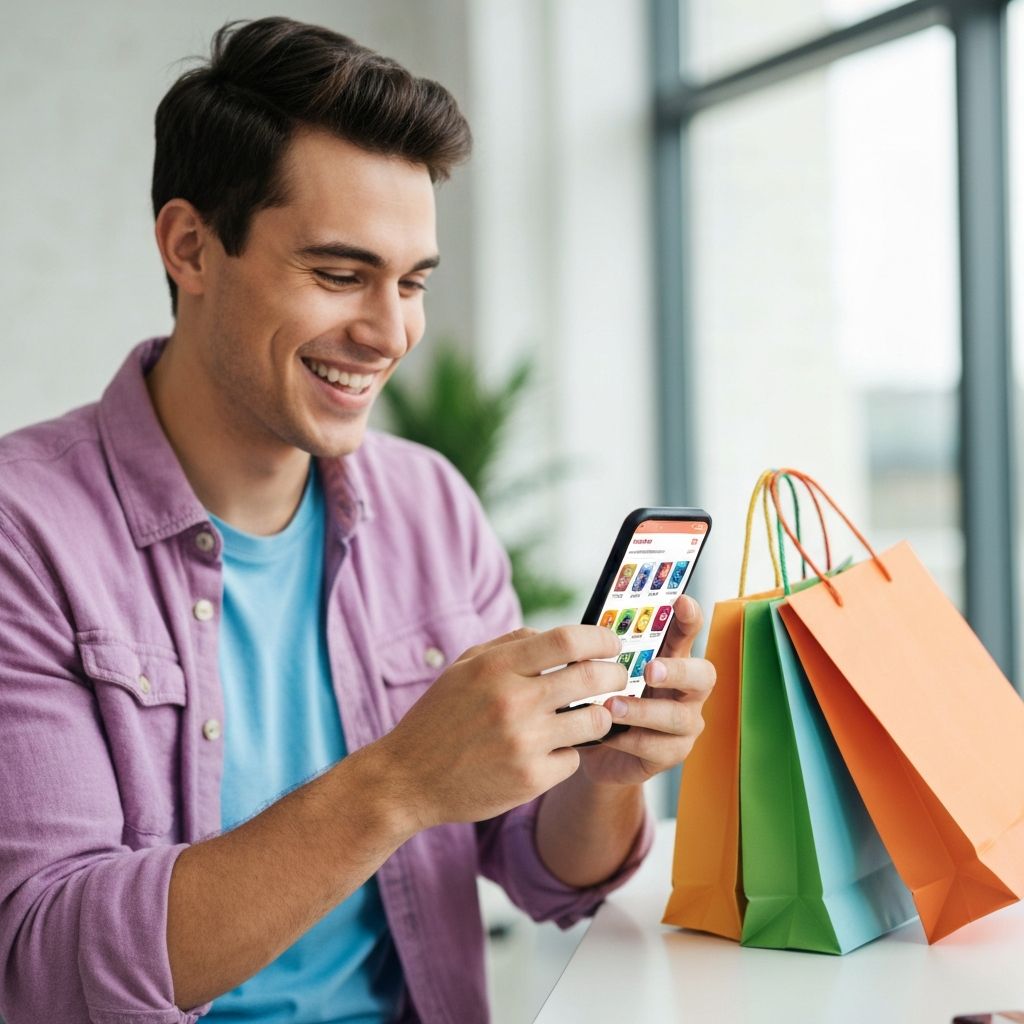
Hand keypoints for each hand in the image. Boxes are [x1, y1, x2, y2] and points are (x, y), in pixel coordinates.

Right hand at [375, 625, 630, 830]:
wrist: (407, 779)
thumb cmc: (440, 717)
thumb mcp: (464, 668)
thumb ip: (510, 645)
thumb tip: (555, 635)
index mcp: (496, 667)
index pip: (567, 640)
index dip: (600, 638)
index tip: (611, 643)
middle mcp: (512, 701)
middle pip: (592, 676)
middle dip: (616, 674)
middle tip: (619, 676)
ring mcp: (523, 742)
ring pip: (594, 720)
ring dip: (600, 715)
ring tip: (591, 714)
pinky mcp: (530, 779)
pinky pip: (573, 759)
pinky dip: (568, 753)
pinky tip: (551, 751)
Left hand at [577, 595, 715, 786]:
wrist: (595, 748)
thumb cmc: (601, 698)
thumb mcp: (600, 671)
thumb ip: (601, 653)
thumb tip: (582, 632)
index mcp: (670, 659)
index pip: (688, 633)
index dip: (690, 617)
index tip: (682, 602)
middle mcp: (686, 690)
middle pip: (702, 675)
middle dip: (677, 671)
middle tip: (650, 669)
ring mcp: (684, 723)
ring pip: (678, 716)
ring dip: (643, 711)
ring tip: (611, 706)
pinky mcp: (673, 752)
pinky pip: (659, 747)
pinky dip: (631, 739)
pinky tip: (608, 735)